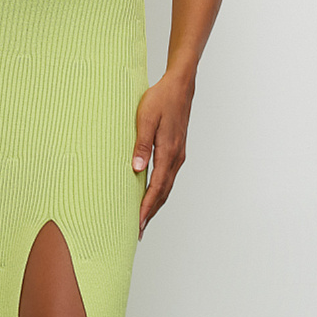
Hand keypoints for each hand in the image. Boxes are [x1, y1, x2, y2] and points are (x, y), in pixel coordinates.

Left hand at [132, 69, 194, 239]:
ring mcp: (178, 154)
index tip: (138, 223)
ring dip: (156, 203)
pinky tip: (152, 193)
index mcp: (168, 151)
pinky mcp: (177, 150)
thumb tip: (136, 169)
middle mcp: (176, 157)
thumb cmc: (161, 99)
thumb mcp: (146, 118)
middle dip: (151, 212)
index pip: (156, 187)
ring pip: (167, 186)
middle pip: (163, 192)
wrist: (180, 85)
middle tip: (138, 230)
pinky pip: (168, 176)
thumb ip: (141, 144)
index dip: (146, 207)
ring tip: (143, 218)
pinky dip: (160, 190)